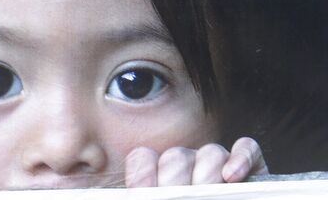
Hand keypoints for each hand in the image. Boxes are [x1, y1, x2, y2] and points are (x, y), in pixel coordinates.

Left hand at [124, 137, 268, 186]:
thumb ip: (137, 191)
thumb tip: (90, 189)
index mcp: (158, 179)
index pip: (143, 158)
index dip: (145, 173)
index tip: (146, 191)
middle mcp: (185, 169)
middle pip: (176, 155)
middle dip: (177, 180)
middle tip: (181, 197)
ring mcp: (218, 169)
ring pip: (209, 152)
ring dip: (206, 174)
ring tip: (205, 194)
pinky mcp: (252, 171)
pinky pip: (246, 149)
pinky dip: (240, 158)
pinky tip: (231, 176)